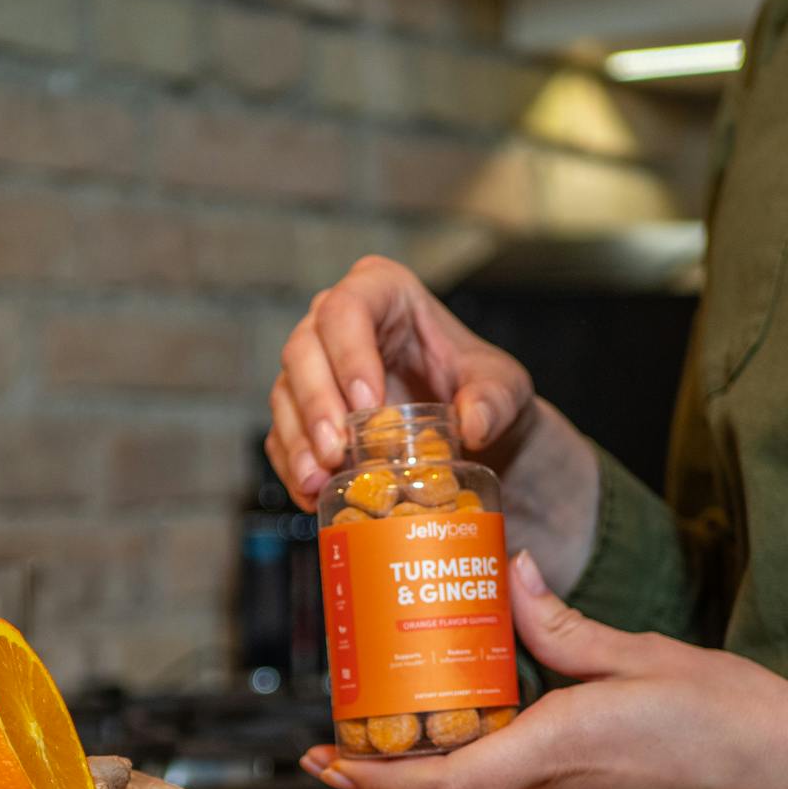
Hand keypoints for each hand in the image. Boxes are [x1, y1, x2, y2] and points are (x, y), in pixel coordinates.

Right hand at [266, 254, 602, 591]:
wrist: (474, 435)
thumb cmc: (483, 392)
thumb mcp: (504, 388)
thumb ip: (494, 399)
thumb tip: (473, 424)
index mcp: (384, 293)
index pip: (349, 308)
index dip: (350, 353)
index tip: (368, 403)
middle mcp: (337, 323)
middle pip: (304, 350)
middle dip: (315, 404)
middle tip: (336, 450)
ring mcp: (316, 369)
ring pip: (286, 393)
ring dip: (299, 441)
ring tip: (318, 480)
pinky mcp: (304, 414)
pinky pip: (283, 436)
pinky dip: (294, 467)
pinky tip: (312, 495)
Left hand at [300, 553, 787, 788]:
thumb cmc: (735, 721)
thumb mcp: (642, 654)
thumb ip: (564, 625)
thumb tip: (510, 574)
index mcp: (555, 752)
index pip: (439, 785)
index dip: (372, 775)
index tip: (324, 752)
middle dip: (374, 783)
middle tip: (330, 747)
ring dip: (416, 784)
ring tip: (382, 739)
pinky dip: (467, 780)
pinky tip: (467, 741)